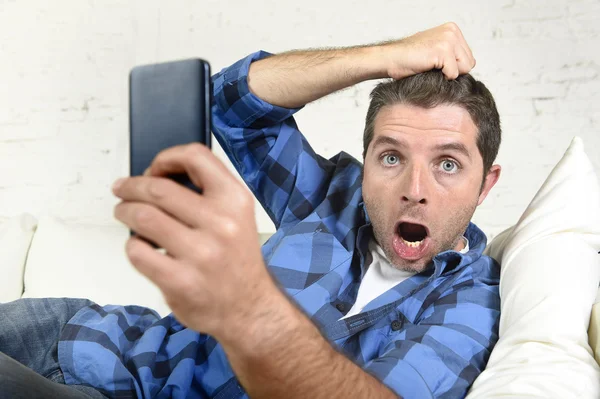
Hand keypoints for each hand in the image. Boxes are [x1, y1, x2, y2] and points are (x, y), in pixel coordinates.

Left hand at [112, 143, 276, 337]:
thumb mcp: (238, 216)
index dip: (167, 157)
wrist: (249, 308)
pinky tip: (141, 247)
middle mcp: (221, 224)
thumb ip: (207, 192)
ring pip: (142, 217)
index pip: (196, 157)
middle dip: (132, 186)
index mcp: (235, 200)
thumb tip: (157, 175)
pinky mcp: (180, 282)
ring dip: (124, 211)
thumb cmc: (237, 259)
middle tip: (122, 190)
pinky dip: (132, 246)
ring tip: (124, 213)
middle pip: (158, 188)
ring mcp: (200, 254)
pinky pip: (138, 252)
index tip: (155, 168)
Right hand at [380, 22, 475, 79]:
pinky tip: (428, 68)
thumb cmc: (408, 59)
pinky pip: (453, 74)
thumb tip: (469, 66)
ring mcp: (448, 39)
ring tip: (431, 67)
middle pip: (469, 63)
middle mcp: (452, 31)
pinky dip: (441, 77)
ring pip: (464, 68)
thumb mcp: (435, 50)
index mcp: (452, 29)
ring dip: (447, 74)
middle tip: (433, 67)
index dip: (454, 68)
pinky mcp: (443, 50)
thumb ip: (452, 53)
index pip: (469, 58)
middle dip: (453, 71)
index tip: (437, 64)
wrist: (390, 59)